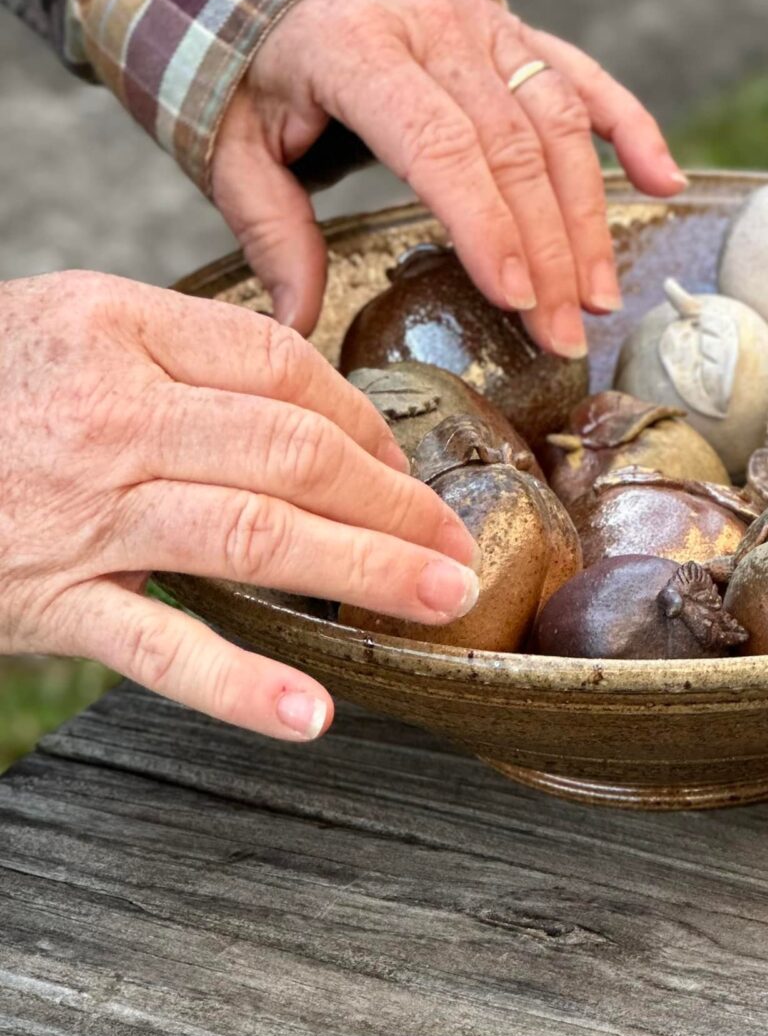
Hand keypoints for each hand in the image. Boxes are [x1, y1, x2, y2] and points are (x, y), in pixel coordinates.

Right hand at [0, 272, 480, 740]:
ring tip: (437, 600)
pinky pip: (158, 645)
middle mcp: (109, 412)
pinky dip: (239, 683)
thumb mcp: (68, 325)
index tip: (406, 465)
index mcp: (118, 328)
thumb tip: (309, 401)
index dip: (366, 421)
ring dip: (363, 571)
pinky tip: (309, 711)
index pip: (285, 370)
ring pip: (254, 536)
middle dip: (395, 501)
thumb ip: (182, 352)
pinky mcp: (44, 599)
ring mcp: (78, 510)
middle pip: (293, 453)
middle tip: (454, 542)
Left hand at [211, 0, 685, 354]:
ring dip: (590, 215)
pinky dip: (632, 129)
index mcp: (359, 50)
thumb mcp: (233, 139)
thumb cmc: (249, 57)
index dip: (488, 225)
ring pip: (562, 123)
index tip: (517, 299)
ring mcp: (487, 26)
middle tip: (564, 336)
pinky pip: (588, 78)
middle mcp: (437, 29)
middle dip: (550, 250)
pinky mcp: (516, 32)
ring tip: (601, 298)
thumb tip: (296, 324)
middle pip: (516, 147)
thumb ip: (269, 228)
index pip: (442, 145)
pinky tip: (665, 183)